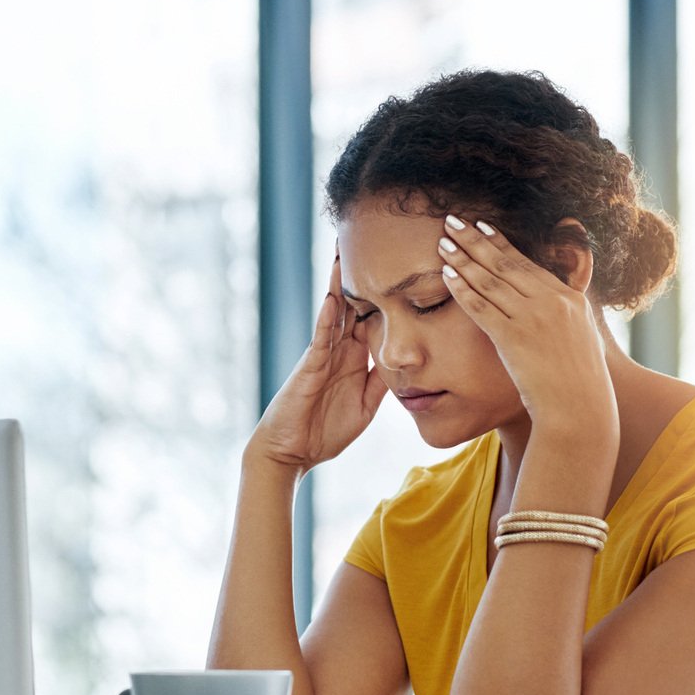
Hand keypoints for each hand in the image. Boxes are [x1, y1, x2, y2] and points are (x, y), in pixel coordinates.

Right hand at [246, 255, 388, 472]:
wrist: (291, 453)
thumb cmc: (324, 431)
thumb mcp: (365, 407)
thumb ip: (380, 383)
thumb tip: (402, 364)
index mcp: (353, 358)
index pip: (371, 319)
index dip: (383, 294)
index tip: (397, 268)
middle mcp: (338, 350)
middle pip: (352, 304)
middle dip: (359, 276)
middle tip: (369, 241)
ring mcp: (322, 356)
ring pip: (334, 313)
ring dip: (339, 284)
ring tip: (344, 253)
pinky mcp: (309, 368)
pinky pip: (320, 339)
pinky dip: (327, 319)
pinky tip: (334, 299)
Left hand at [437, 215, 615, 442]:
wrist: (580, 410)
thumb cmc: (579, 384)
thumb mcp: (583, 340)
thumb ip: (568, 316)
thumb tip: (560, 305)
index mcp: (569, 299)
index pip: (527, 264)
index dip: (500, 243)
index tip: (481, 226)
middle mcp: (552, 302)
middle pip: (506, 264)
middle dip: (475, 240)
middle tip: (453, 220)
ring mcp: (534, 318)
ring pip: (491, 281)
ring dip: (464, 259)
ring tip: (443, 242)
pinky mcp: (515, 338)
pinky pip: (482, 308)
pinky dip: (463, 289)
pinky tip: (446, 275)